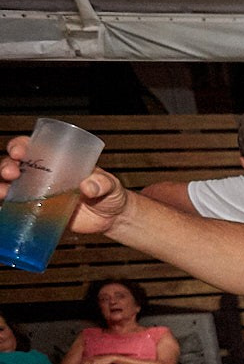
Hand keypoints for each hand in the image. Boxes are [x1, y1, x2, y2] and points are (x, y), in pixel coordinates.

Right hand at [1, 138, 128, 234]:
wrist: (112, 218)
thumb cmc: (110, 194)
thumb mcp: (110, 185)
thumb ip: (102, 183)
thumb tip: (88, 186)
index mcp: (57, 161)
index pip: (32, 147)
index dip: (20, 145)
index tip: (19, 151)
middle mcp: (43, 175)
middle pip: (15, 165)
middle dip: (7, 165)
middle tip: (12, 172)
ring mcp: (39, 193)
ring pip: (11, 186)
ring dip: (2, 186)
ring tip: (3, 191)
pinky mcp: (40, 211)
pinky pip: (18, 208)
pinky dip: (7, 208)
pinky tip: (3, 209)